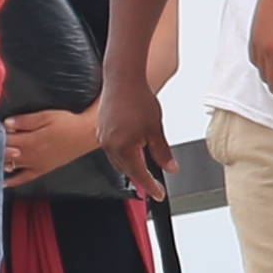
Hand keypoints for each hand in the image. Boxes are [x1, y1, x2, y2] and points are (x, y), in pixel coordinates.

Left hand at [5, 108, 111, 186]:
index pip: (5, 139)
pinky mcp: (42, 170)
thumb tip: (6, 123)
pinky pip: (24, 178)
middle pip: (5, 154)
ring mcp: (35, 165)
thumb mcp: (46, 116)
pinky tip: (2, 182)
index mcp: (30, 140)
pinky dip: (12, 181)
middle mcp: (30, 156)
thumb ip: (25, 121)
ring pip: (11, 167)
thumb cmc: (66, 122)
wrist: (85, 135)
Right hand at [90, 75, 176, 192]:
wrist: (123, 78)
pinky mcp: (101, 129)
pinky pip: (112, 148)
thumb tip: (171, 167)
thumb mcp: (156, 128)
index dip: (151, 186)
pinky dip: (123, 152)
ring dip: (131, 164)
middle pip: (126, 170)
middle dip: (140, 176)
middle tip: (154, 181)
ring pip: (118, 160)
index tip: (158, 194)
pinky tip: (132, 146)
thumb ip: (163, 151)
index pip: (139, 174)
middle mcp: (109, 145)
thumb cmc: (138, 98)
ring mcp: (103, 137)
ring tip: (144, 161)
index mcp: (123, 147)